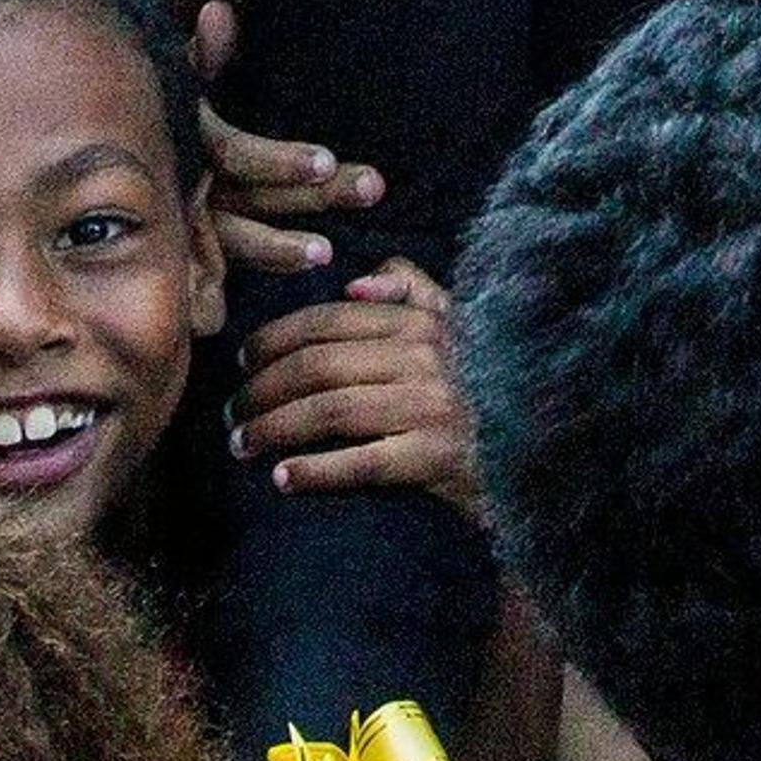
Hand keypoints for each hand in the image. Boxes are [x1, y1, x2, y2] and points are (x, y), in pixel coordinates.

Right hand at [190, 0, 385, 275]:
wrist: (119, 144)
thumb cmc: (172, 106)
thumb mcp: (186, 79)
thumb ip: (206, 55)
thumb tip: (216, 12)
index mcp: (197, 142)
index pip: (242, 156)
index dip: (281, 162)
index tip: (326, 162)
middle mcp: (193, 186)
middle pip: (255, 200)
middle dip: (311, 200)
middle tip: (372, 190)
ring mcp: (192, 224)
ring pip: (238, 242)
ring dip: (280, 250)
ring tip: (328, 256)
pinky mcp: (192, 253)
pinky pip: (211, 279)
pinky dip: (234, 290)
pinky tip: (279, 296)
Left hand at [230, 261, 478, 514]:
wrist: (529, 450)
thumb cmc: (478, 384)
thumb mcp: (455, 323)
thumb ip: (410, 287)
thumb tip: (353, 281)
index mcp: (420, 321)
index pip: (329, 320)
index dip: (274, 339)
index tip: (241, 362)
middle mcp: (424, 357)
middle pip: (318, 366)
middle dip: (262, 389)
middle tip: (232, 414)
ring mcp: (430, 407)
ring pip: (329, 410)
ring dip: (274, 429)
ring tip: (243, 446)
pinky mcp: (436, 457)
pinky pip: (361, 461)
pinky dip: (316, 470)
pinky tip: (282, 478)